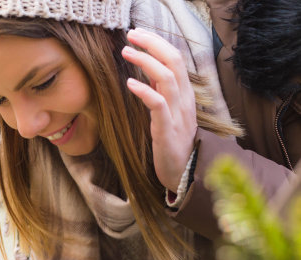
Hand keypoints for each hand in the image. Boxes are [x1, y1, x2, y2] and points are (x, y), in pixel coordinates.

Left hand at [122, 27, 196, 191]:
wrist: (183, 174)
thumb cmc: (172, 144)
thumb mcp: (168, 115)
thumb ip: (161, 94)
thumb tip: (147, 75)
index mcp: (185, 95)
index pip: (176, 59)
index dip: (158, 43)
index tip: (139, 33)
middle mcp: (184, 100)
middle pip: (173, 61)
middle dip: (152, 44)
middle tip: (131, 34)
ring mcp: (177, 114)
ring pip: (167, 78)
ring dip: (145, 61)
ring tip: (126, 52)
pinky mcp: (167, 130)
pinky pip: (158, 104)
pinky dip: (144, 90)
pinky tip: (129, 83)